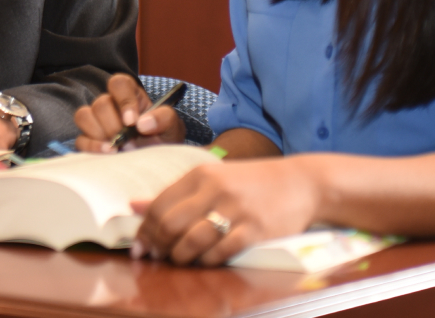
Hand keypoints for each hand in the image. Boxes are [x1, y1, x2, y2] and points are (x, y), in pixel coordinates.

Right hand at [74, 73, 185, 151]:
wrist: (158, 162)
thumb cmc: (164, 139)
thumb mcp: (173, 127)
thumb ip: (164, 118)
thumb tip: (144, 123)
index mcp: (131, 95)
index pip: (119, 83)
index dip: (123, 100)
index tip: (132, 121)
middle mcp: (111, 104)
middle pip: (100, 103)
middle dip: (114, 125)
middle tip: (129, 142)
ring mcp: (97, 122)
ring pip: (84, 116)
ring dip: (100, 134)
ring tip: (117, 149)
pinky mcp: (88, 140)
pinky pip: (80, 139)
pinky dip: (92, 147)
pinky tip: (109, 154)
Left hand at [133, 157, 321, 265]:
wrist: (301, 183)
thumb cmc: (252, 183)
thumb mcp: (213, 178)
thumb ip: (175, 194)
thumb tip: (133, 206)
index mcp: (201, 174)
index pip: (159, 205)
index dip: (145, 230)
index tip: (140, 245)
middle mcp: (215, 189)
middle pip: (170, 225)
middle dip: (158, 246)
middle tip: (156, 257)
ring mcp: (235, 210)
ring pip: (191, 241)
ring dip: (179, 257)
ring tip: (180, 260)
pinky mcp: (254, 230)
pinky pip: (219, 253)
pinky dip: (207, 261)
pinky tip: (206, 260)